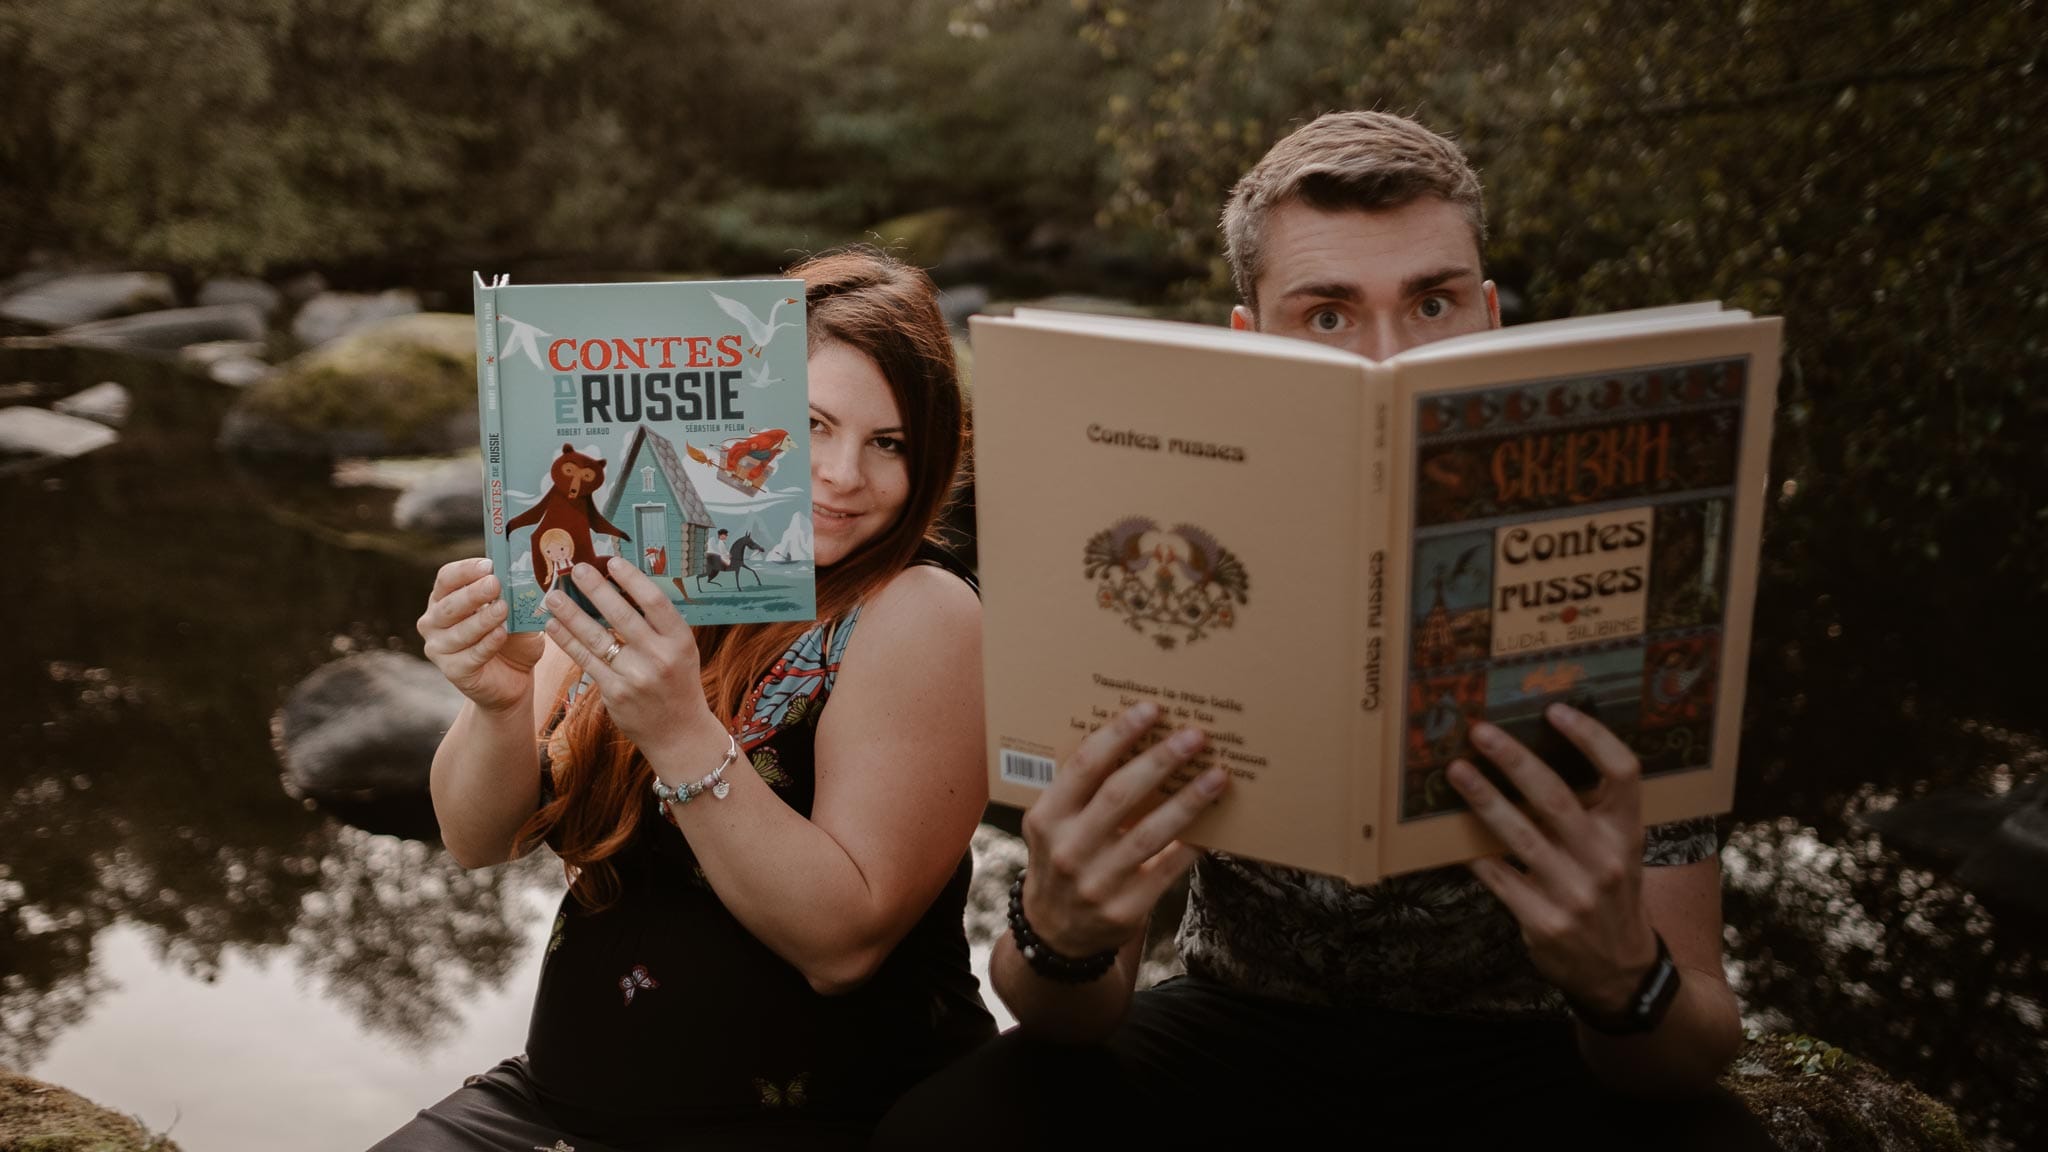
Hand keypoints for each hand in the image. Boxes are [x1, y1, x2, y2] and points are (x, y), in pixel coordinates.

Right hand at [418, 557, 542, 713]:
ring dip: (482, 619)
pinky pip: (470, 656)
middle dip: (472, 593)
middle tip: (494, 584)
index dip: (465, 570)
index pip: (447, 578)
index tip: (489, 565)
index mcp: (445, 599)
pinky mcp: (452, 671)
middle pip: (448, 604)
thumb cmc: (512, 637)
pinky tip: (501, 634)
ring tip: (503, 609)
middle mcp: (434, 621)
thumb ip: (514, 597)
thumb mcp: (517, 613)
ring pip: (458, 631)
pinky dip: (487, 644)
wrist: (515, 677)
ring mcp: (439, 648)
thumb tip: (523, 577)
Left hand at [540, 557, 719, 758]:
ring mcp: (636, 677)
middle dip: (595, 589)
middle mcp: (659, 657)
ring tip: (553, 596)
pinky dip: (567, 641)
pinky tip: (554, 626)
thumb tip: (623, 586)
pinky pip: (586, 661)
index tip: (612, 562)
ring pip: (597, 638)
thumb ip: (659, 624)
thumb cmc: (678, 682)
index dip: (632, 579)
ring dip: (571, 614)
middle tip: (574, 569)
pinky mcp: (615, 693)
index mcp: (680, 640)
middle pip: (621, 615)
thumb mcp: (682, 650)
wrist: (679, 732)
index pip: (655, 602)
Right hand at [1019, 701, 1228, 958]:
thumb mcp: (1053, 825)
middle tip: (1194, 735)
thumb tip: (1139, 740)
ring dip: (1188, 800)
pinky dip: (1191, 845)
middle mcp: (1068, 849)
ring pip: (1150, 833)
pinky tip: (1214, 824)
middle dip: (1161, 760)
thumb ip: (1081, 790)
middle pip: (1120, 794)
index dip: (1118, 735)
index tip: (1150, 710)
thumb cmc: (1062, 859)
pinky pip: (1166, 870)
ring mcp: (1096, 883)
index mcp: (1047, 818)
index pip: (1083, 767)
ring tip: (1217, 775)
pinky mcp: (1124, 910)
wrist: (1054, 933)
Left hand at [1450, 703, 1657, 1015]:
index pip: (1622, 772)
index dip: (1592, 737)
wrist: (1620, 972)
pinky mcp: (1542, 921)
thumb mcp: (1620, 853)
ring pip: (1517, 834)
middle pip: (1555, 796)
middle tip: (1481, 732)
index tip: (1556, 710)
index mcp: (1627, 834)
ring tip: (1456, 772)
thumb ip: (1593, 812)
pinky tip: (1450, 832)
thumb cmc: (1612, 896)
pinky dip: (1471, 851)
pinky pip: (1496, 875)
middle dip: (1513, 760)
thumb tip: (1536, 757)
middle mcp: (1604, 860)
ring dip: (1482, 798)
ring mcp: (1573, 893)